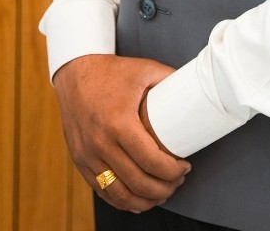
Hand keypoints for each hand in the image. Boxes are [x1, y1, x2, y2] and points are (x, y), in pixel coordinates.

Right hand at [53, 54, 190, 211]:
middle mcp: (101, 142)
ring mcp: (88, 154)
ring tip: (161, 194)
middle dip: (163, 189)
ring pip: (119, 193)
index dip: (172, 171)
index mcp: (119, 122)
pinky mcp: (79, 160)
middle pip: (138, 182)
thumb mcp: (145, 69)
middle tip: (177, 181)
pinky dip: (121, 200)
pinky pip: (101, 190)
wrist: (75, 72)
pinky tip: (136, 200)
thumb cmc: (111, 71)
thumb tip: (195, 90)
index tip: (184, 168)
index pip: (151, 161)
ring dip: (143, 200)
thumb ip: (170, 80)